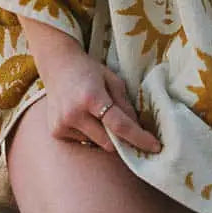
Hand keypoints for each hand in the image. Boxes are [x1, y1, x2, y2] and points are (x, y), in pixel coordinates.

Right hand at [40, 50, 161, 154]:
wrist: (57, 65)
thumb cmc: (89, 70)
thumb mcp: (114, 81)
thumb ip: (126, 106)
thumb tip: (139, 129)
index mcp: (91, 98)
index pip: (120, 126)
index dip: (139, 138)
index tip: (155, 147)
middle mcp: (74, 114)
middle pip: (109, 142)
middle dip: (121, 139)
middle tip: (125, 127)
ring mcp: (62, 125)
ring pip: (96, 144)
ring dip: (104, 135)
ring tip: (96, 113)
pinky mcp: (56, 132)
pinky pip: (83, 141)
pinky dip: (89, 133)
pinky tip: (83, 116)